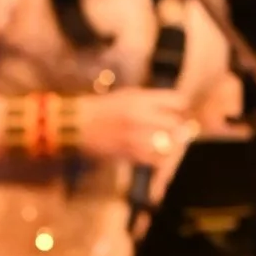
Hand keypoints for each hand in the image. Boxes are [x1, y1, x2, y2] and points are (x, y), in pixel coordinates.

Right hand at [75, 88, 195, 165]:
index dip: (179, 108)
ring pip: (168, 144)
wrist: (76, 124)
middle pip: (175, 124)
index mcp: (141, 99)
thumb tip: (173, 107)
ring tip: (161, 143)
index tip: (176, 112)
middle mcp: (141, 116)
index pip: (177, 102)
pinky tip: (152, 155)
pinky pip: (155, 160)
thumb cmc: (102, 108)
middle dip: (175, 128)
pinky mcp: (130, 153)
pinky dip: (157, 159)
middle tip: (170, 130)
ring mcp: (136, 136)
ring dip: (168, 145)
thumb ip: (150, 100)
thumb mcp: (127, 95)